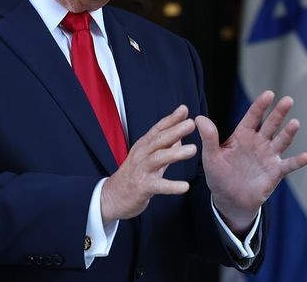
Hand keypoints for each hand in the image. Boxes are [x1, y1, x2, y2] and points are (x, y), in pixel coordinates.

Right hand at [100, 104, 196, 224]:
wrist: (112, 197)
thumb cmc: (133, 176)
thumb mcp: (148, 158)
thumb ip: (164, 147)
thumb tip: (179, 136)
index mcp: (143, 146)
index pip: (158, 129)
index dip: (170, 119)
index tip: (184, 109)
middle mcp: (141, 155)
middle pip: (158, 140)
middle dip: (175, 130)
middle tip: (191, 123)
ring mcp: (141, 170)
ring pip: (158, 159)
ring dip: (175, 153)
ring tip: (193, 149)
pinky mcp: (142, 187)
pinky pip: (158, 186)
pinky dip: (171, 186)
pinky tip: (184, 186)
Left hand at [196, 90, 306, 233]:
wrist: (229, 199)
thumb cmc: (218, 175)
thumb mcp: (210, 156)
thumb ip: (208, 138)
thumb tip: (198, 118)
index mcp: (243, 135)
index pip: (252, 117)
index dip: (260, 105)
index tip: (269, 93)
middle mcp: (258, 143)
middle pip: (271, 124)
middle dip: (279, 112)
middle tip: (288, 100)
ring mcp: (268, 156)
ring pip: (281, 141)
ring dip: (288, 133)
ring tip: (295, 122)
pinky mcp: (275, 172)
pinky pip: (288, 165)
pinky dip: (297, 161)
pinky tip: (306, 156)